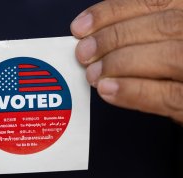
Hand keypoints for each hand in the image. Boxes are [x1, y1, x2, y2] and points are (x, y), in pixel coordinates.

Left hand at [71, 0, 182, 123]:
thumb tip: (91, 39)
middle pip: (163, 26)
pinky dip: (133, 90)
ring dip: (121, 63)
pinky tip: (108, 89)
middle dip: (114, 38)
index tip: (80, 26)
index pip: (156, 3)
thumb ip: (134, 35)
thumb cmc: (169, 70)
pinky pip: (169, 95)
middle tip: (83, 52)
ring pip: (170, 55)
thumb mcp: (156, 42)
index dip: (113, 12)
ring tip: (93, 74)